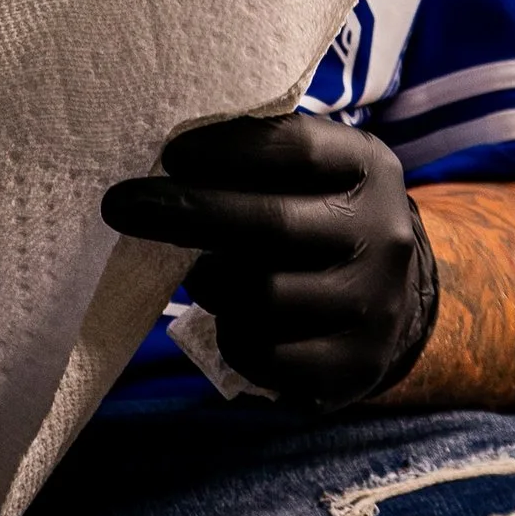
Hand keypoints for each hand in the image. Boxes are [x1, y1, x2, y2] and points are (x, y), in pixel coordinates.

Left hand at [100, 112, 438, 404]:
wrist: (393, 298)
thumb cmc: (321, 215)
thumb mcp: (312, 170)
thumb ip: (260, 155)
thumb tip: (170, 157)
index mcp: (367, 167)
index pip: (295, 148)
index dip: (227, 149)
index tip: (170, 154)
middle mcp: (382, 234)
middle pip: (272, 225)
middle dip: (188, 213)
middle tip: (121, 205)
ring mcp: (373, 305)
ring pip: (263, 298)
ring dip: (214, 285)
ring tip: (202, 274)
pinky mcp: (356, 367)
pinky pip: (268, 357)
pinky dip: (234, 339)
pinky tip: (234, 320)